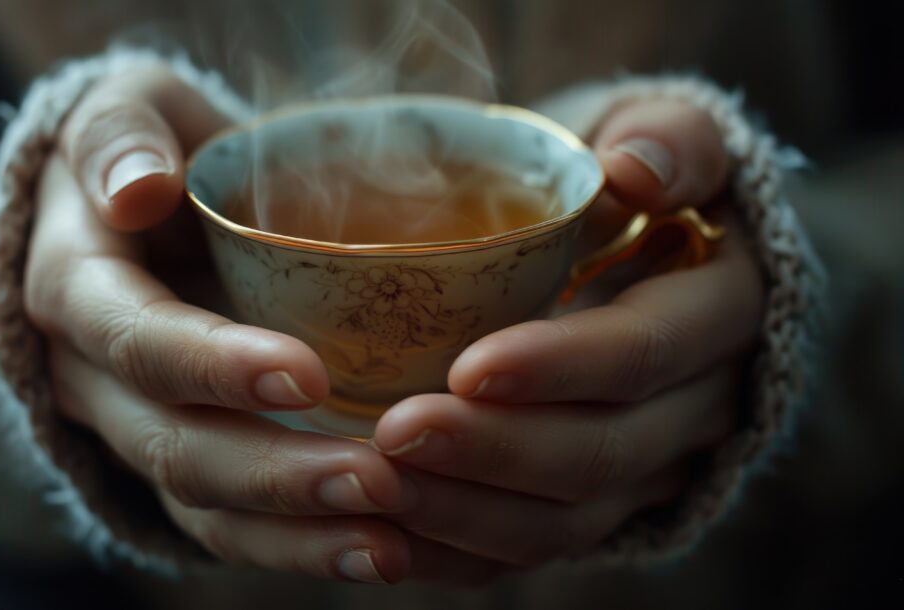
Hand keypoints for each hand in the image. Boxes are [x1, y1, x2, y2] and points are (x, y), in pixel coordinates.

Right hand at [26, 66, 431, 583]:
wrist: (142, 206)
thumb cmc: (154, 148)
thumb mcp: (126, 109)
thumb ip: (117, 134)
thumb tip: (135, 189)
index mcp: (77, 286)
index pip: (134, 337)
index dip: (210, 363)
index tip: (306, 374)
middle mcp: (94, 376)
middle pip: (172, 444)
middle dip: (273, 470)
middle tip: (378, 477)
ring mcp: (139, 429)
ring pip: (202, 505)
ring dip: (295, 529)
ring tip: (390, 540)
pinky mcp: (186, 462)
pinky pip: (232, 526)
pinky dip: (301, 546)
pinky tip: (382, 550)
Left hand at [371, 100, 763, 574]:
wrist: (652, 257)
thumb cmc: (642, 185)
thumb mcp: (671, 136)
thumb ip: (670, 140)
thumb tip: (636, 171)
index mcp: (722, 311)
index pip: (645, 351)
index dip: (563, 366)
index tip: (467, 366)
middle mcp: (697, 405)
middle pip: (601, 452)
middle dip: (495, 452)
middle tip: (395, 432)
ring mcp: (649, 465)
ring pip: (566, 518)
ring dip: (467, 512)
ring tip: (379, 486)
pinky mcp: (598, 500)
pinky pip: (533, 547)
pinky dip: (459, 550)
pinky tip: (388, 536)